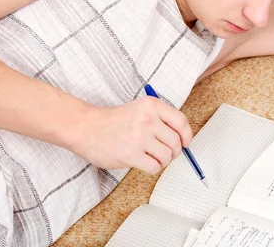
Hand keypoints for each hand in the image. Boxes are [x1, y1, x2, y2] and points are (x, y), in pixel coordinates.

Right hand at [69, 97, 192, 174]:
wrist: (86, 127)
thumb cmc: (113, 120)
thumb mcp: (139, 108)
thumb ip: (159, 118)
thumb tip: (181, 138)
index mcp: (151, 105)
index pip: (181, 121)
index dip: (187, 135)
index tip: (186, 143)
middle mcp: (148, 119)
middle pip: (175, 142)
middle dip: (174, 151)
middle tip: (165, 153)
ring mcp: (139, 137)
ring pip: (167, 156)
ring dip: (163, 161)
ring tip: (153, 158)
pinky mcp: (131, 154)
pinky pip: (155, 167)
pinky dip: (153, 168)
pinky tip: (145, 163)